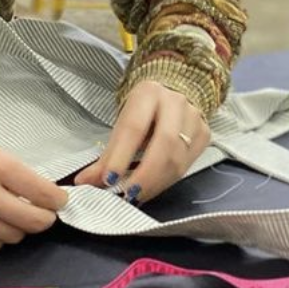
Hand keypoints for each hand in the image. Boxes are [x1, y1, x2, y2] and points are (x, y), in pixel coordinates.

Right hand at [0, 135, 66, 249]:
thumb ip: (14, 174)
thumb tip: (43, 196)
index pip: (44, 194)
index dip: (57, 201)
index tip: (58, 202)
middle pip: (33, 222)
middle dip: (43, 220)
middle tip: (40, 215)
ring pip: (12, 237)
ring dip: (15, 229)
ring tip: (3, 215)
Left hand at [73, 81, 207, 204]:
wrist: (172, 95)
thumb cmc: (142, 113)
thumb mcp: (122, 125)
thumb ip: (106, 155)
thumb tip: (84, 182)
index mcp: (148, 93)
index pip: (134, 128)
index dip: (121, 156)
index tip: (108, 180)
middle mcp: (175, 101)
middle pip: (164, 143)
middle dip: (145, 174)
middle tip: (128, 194)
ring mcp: (194, 117)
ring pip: (178, 158)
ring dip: (156, 182)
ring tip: (137, 195)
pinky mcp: (205, 133)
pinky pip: (188, 164)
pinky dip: (168, 180)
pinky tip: (153, 186)